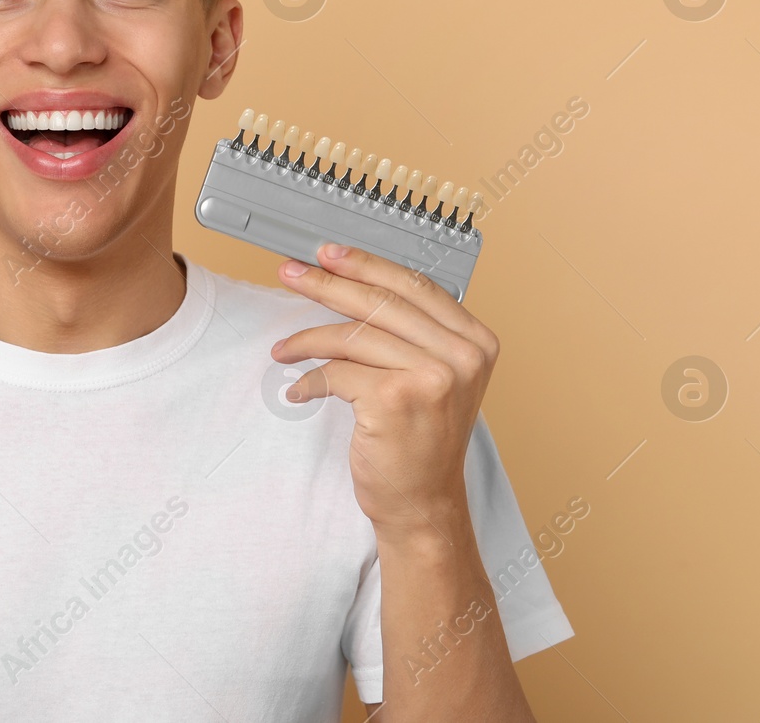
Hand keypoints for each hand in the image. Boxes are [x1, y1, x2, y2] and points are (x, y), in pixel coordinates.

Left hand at [270, 243, 500, 542]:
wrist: (422, 504)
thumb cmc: (420, 441)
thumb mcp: (434, 378)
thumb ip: (412, 333)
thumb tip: (354, 282)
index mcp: (476, 341)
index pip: (415, 285)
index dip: (366, 264)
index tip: (329, 254)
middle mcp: (462, 355)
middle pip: (380, 302)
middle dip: (327, 283)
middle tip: (290, 273)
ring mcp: (433, 377)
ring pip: (353, 335)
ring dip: (307, 339)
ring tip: (283, 349)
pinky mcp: (396, 400)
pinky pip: (337, 373)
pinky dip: (310, 380)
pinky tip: (300, 390)